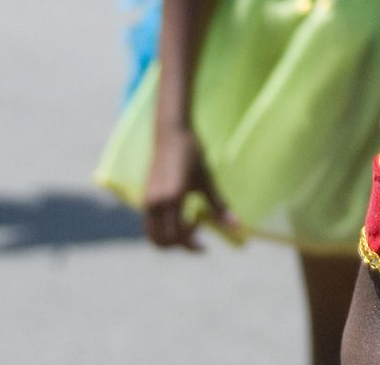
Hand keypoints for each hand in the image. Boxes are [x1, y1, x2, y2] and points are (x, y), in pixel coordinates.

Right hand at [143, 124, 234, 250]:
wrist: (171, 134)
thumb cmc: (192, 154)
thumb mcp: (207, 180)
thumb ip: (218, 205)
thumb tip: (235, 225)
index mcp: (172, 198)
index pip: (178, 235)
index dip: (191, 244)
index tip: (205, 242)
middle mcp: (155, 202)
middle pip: (163, 241)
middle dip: (181, 245)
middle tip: (198, 239)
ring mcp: (147, 201)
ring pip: (152, 236)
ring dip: (169, 241)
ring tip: (187, 231)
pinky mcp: (144, 198)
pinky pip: (148, 226)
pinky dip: (161, 232)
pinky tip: (177, 221)